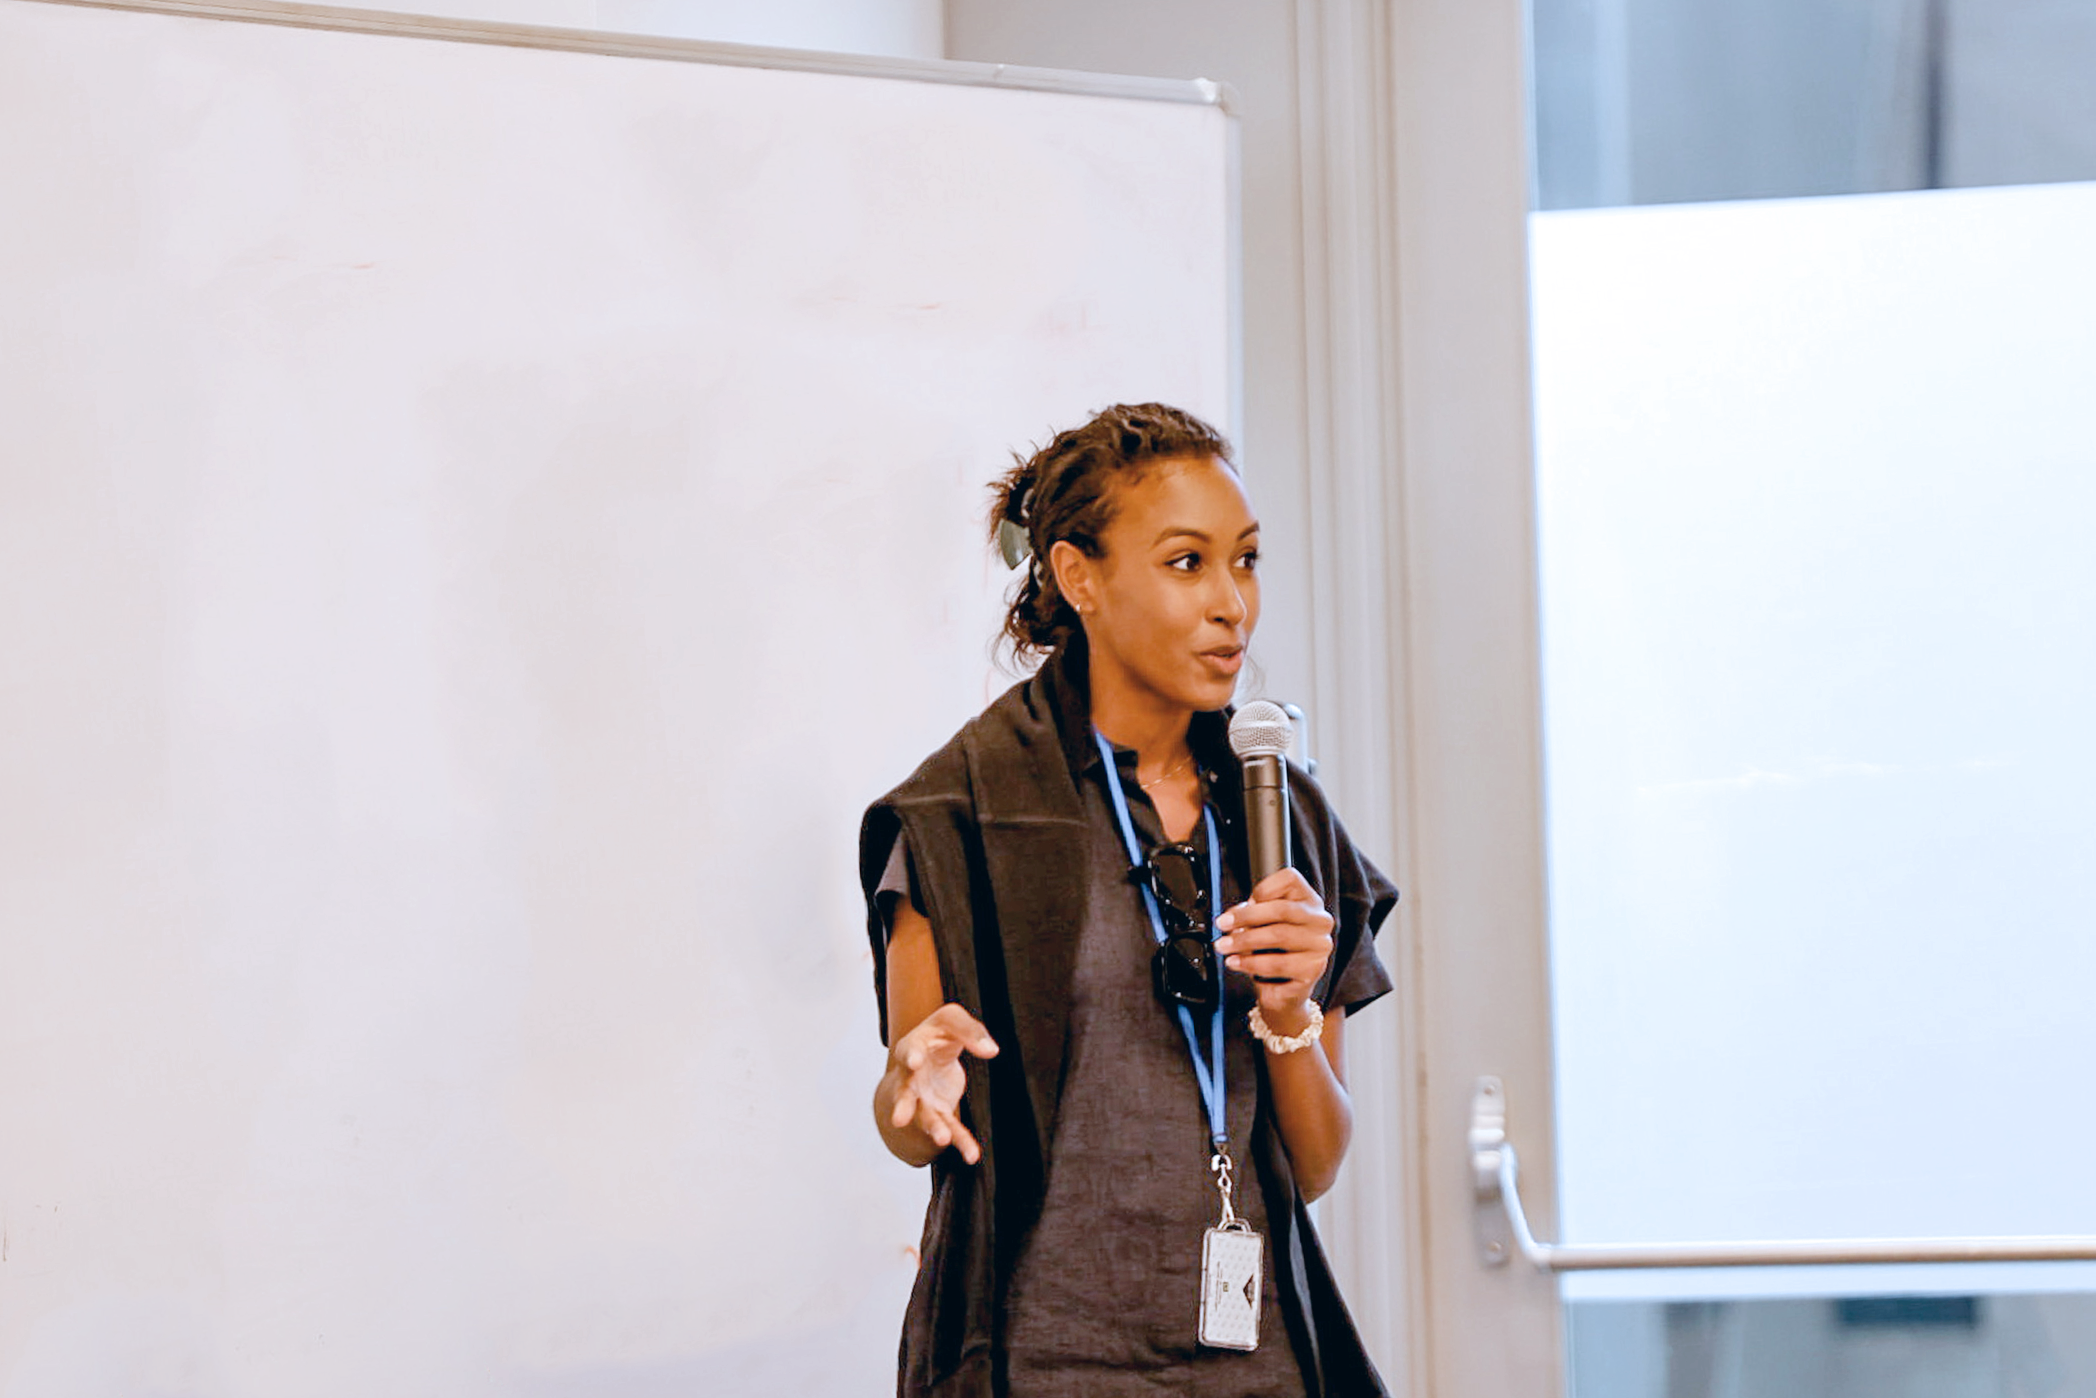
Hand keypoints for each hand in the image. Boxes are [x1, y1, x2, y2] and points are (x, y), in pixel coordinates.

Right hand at [887, 1003, 998, 1163]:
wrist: (930, 1052)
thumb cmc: (938, 1034)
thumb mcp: (952, 1020)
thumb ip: (971, 1031)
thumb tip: (991, 1050)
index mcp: (912, 1048)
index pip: (909, 1051)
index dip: (910, 1056)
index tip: (913, 1061)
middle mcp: (911, 1078)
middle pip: (905, 1093)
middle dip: (903, 1106)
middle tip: (899, 1120)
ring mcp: (922, 1099)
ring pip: (926, 1117)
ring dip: (934, 1128)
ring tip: (942, 1139)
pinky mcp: (940, 1112)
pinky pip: (950, 1128)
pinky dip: (961, 1141)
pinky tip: (971, 1155)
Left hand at [1213, 868, 1334, 1033]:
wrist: (1283, 991)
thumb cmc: (1272, 952)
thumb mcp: (1261, 925)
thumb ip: (1252, 913)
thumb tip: (1235, 916)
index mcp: (1309, 901)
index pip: (1290, 880)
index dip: (1263, 888)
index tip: (1242, 903)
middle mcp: (1320, 921)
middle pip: (1282, 909)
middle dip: (1246, 916)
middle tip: (1222, 925)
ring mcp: (1320, 946)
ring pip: (1278, 936)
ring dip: (1244, 941)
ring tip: (1225, 947)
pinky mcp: (1313, 970)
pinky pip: (1277, 964)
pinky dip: (1251, 963)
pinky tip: (1237, 963)